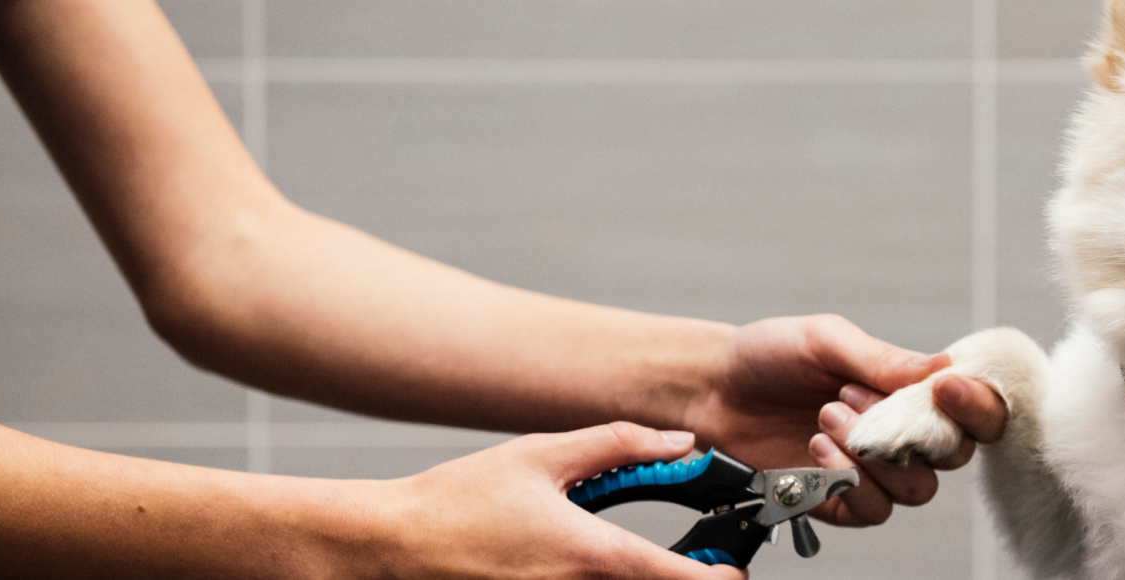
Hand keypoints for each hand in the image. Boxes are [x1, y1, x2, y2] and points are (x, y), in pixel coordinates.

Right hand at [374, 422, 744, 579]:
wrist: (390, 546)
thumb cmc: (455, 503)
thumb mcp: (542, 456)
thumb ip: (618, 444)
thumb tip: (678, 442)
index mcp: (594, 557)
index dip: (723, 575)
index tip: (733, 562)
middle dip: (686, 578)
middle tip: (691, 558)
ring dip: (641, 579)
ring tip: (631, 555)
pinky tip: (581, 564)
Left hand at [688, 315, 1007, 526]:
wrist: (712, 389)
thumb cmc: (769, 355)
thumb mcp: (826, 340)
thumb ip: (883, 358)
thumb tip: (944, 368)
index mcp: (910, 390)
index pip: (974, 409)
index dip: (977, 404)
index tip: (947, 388)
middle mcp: (901, 434)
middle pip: (954, 455)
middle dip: (912, 430)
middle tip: (854, 397)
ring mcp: (873, 472)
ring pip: (916, 489)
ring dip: (873, 455)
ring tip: (825, 416)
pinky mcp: (841, 503)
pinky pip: (874, 511)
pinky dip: (849, 482)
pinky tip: (816, 450)